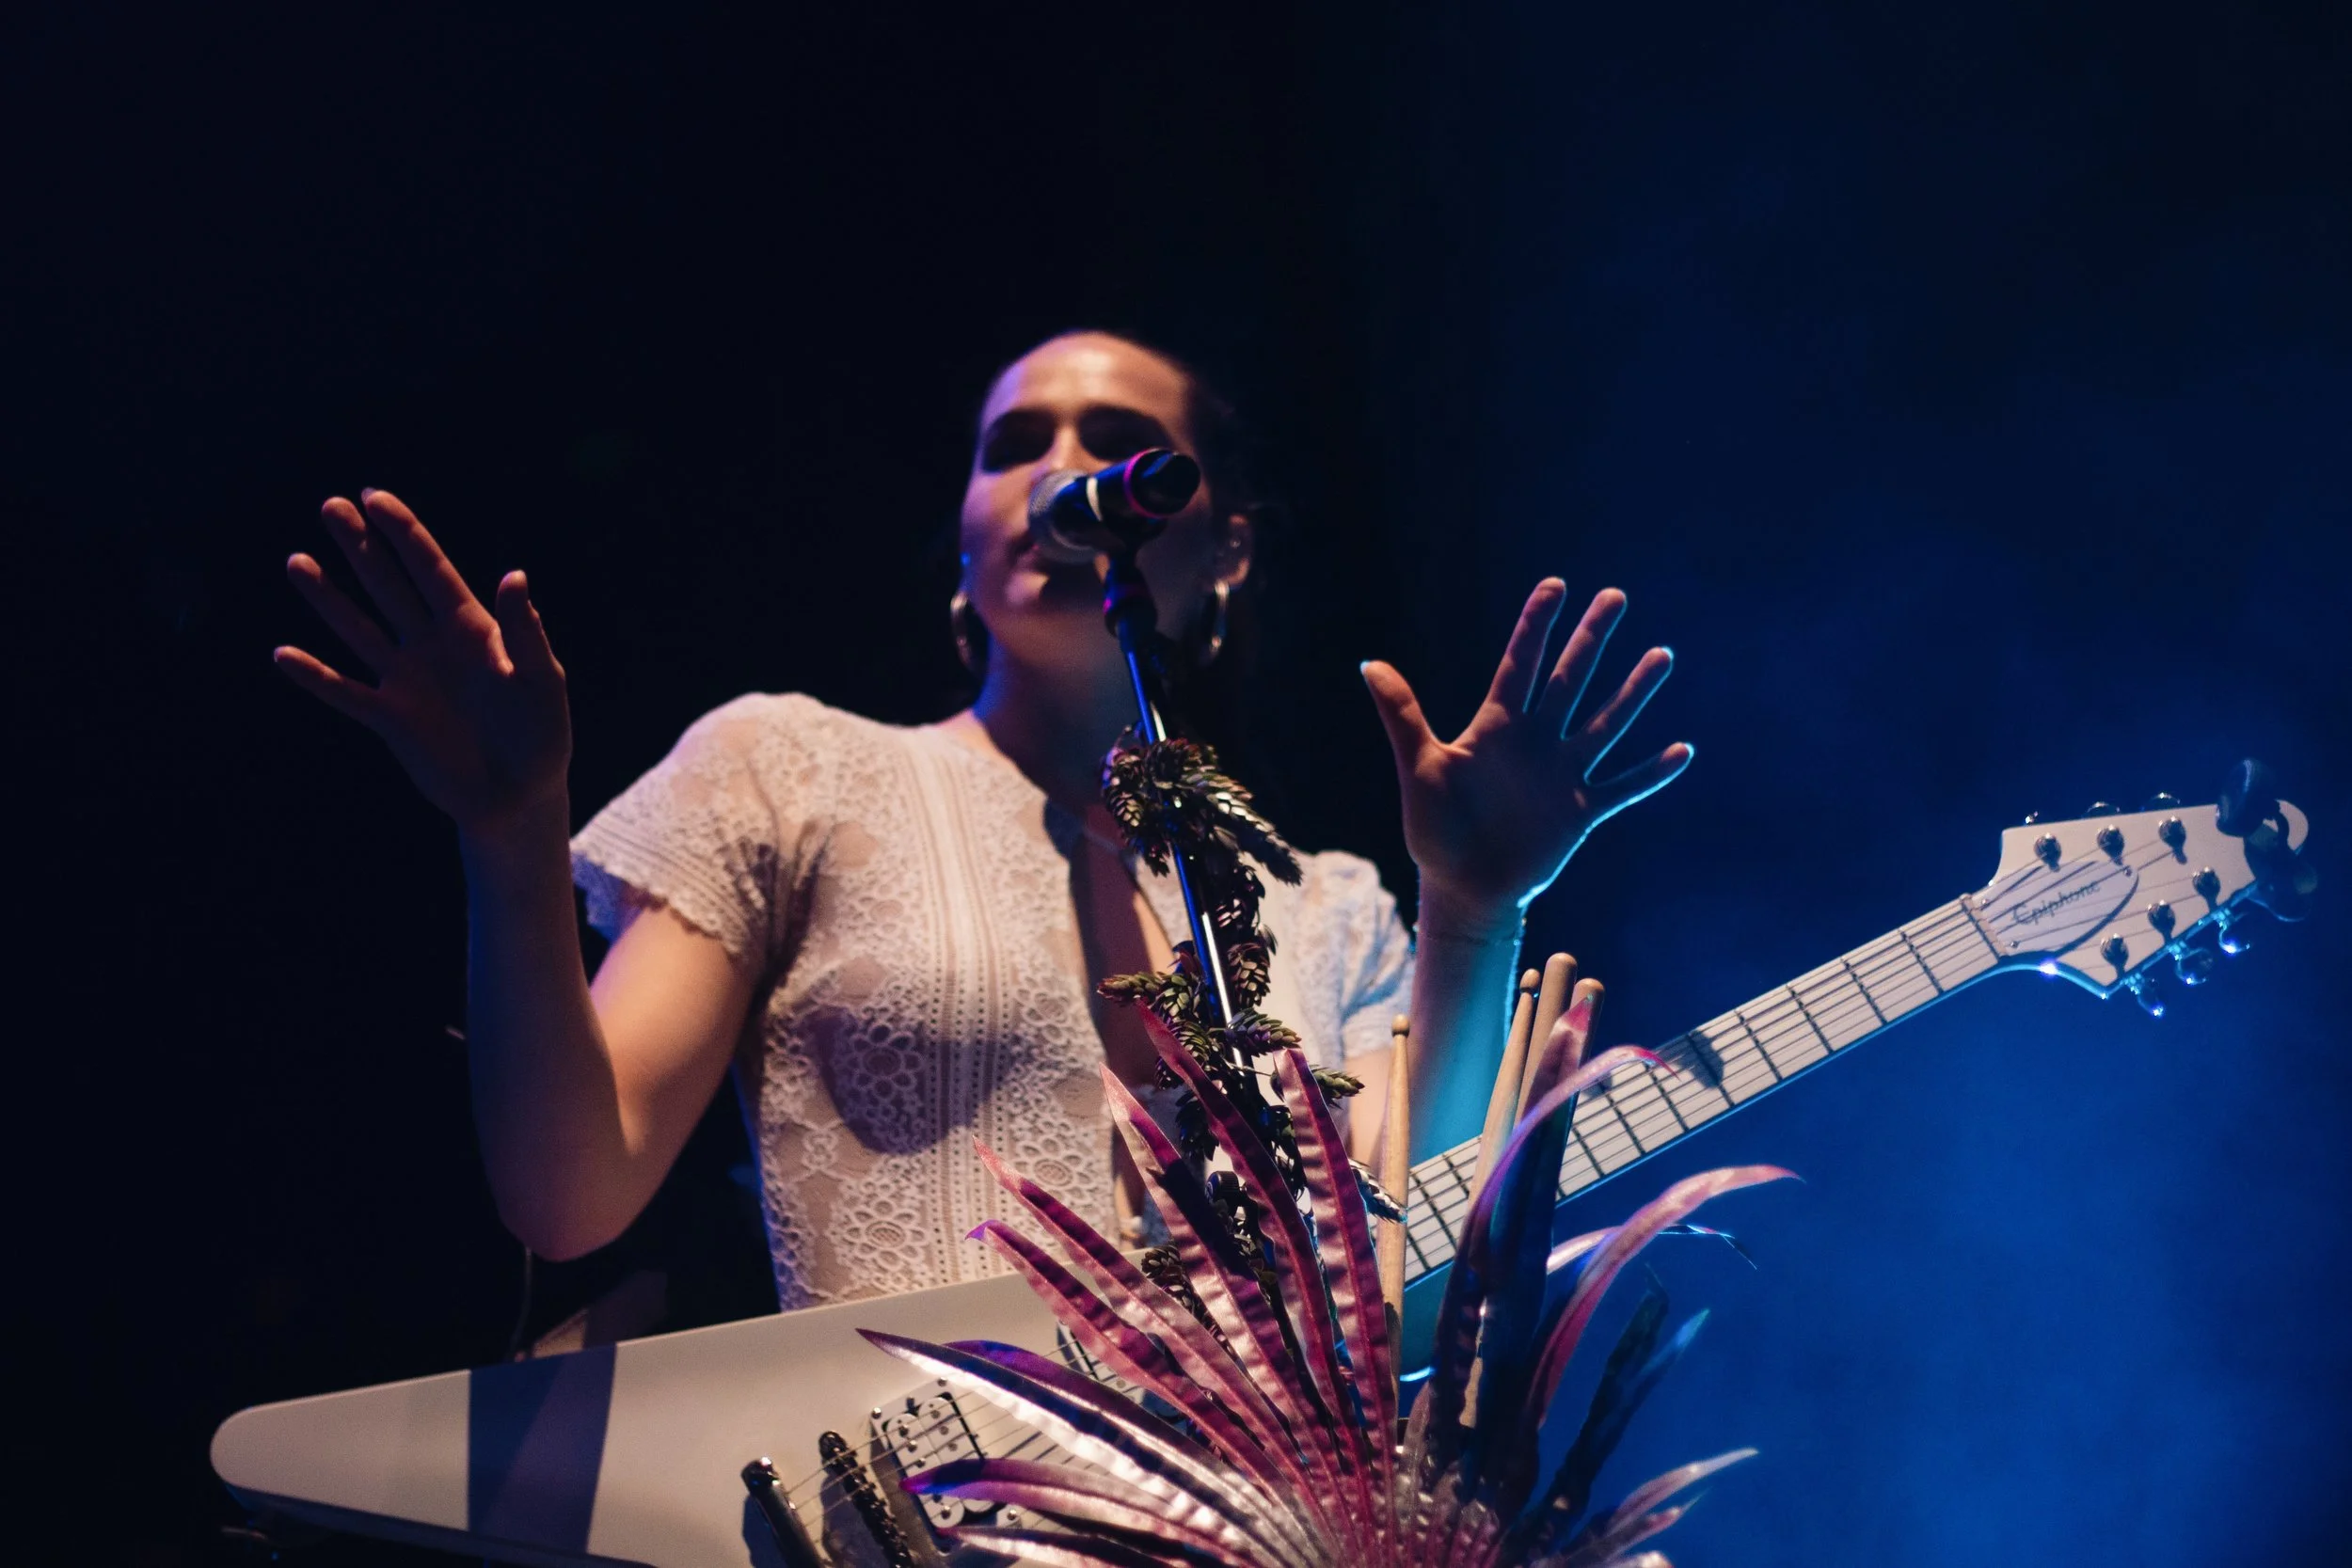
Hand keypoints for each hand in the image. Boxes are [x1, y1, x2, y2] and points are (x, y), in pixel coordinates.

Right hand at [274, 489, 571, 835]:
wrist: (520, 796)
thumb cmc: (541, 735)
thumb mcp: (542, 680)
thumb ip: (524, 632)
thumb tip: (514, 576)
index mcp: (472, 629)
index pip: (431, 570)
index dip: (405, 533)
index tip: (374, 496)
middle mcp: (432, 645)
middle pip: (388, 585)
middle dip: (361, 546)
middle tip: (330, 506)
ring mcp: (406, 679)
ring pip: (359, 629)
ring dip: (329, 597)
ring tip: (297, 561)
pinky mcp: (390, 719)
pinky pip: (346, 693)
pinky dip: (316, 676)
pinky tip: (284, 654)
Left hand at [1363, 580, 1689, 917]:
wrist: (1462, 889)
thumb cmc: (1434, 830)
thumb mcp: (1418, 767)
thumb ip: (1402, 715)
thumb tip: (1368, 664)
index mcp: (1496, 728)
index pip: (1521, 664)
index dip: (1537, 625)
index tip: (1556, 585)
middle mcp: (1536, 743)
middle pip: (1570, 680)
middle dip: (1592, 639)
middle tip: (1616, 596)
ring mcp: (1563, 776)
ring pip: (1605, 725)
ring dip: (1633, 693)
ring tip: (1662, 656)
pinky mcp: (1581, 813)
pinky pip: (1623, 789)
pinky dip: (1650, 774)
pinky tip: (1682, 751)